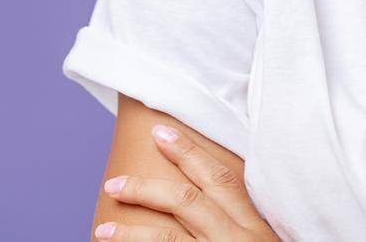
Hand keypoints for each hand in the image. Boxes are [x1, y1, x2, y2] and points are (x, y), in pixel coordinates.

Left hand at [93, 124, 281, 240]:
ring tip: (102, 231)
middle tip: (115, 183)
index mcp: (254, 225)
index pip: (219, 178)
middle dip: (146, 188)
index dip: (188, 152)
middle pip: (187, 201)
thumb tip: (200, 201)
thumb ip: (239, 221)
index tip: (160, 133)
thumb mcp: (263, 240)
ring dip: (131, 232)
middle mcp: (237, 240)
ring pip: (168, 239)